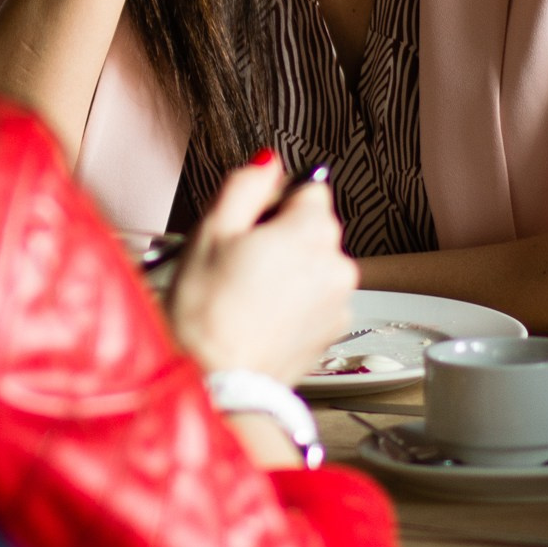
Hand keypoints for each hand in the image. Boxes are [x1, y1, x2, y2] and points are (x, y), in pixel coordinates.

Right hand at [167, 156, 355, 384]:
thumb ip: (247, 183)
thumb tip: (268, 161)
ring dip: (293, 270)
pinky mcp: (334, 331)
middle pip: (315, 227)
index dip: (274, 203)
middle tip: (243, 262)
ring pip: (317, 263)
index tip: (250, 225)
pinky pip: (319, 298)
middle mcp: (337, 263)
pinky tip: (264, 317)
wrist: (217, 385)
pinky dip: (299, 302)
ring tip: (250, 295)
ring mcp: (339, 300)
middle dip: (285, 236)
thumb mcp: (212, 230)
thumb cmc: (208, 314)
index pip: (309, 188)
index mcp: (311, 230)